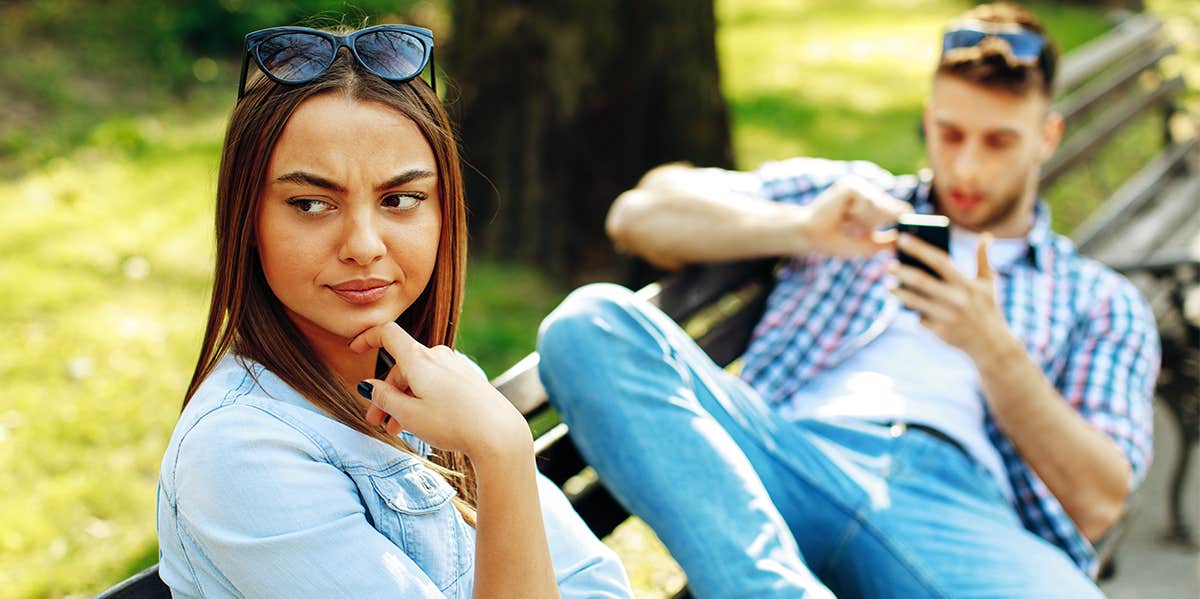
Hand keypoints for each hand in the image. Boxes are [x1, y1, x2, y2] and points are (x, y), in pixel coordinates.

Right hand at [349, 322, 531, 460]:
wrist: (498, 433)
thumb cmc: (452, 423)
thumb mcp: (409, 414)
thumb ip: (384, 398)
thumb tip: (369, 385)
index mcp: (419, 358)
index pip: (388, 334)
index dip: (368, 338)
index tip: (355, 349)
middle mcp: (438, 356)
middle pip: (402, 367)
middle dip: (386, 394)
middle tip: (377, 423)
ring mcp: (456, 366)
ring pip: (419, 379)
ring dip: (404, 401)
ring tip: (397, 430)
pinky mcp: (468, 379)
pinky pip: (437, 383)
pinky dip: (423, 399)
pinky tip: (423, 422)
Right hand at [800, 175, 912, 256]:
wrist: (808, 236)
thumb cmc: (834, 241)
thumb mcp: (866, 244)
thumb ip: (885, 242)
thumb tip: (904, 241)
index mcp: (871, 206)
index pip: (897, 208)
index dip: (905, 217)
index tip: (917, 226)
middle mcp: (867, 193)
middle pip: (892, 207)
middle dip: (882, 222)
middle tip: (858, 225)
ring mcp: (858, 187)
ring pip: (880, 205)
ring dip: (867, 219)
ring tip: (847, 221)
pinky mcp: (850, 185)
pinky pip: (866, 200)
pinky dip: (858, 212)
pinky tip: (844, 214)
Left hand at [886, 232, 1013, 360]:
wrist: (991, 344)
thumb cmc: (987, 308)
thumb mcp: (989, 283)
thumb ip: (983, 258)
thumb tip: (986, 236)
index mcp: (966, 284)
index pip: (939, 261)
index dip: (919, 249)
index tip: (902, 238)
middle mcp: (956, 299)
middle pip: (922, 281)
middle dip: (902, 271)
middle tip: (887, 264)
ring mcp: (947, 316)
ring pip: (915, 302)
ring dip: (899, 293)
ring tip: (888, 284)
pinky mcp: (940, 331)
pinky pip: (920, 319)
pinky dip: (913, 312)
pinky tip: (905, 306)